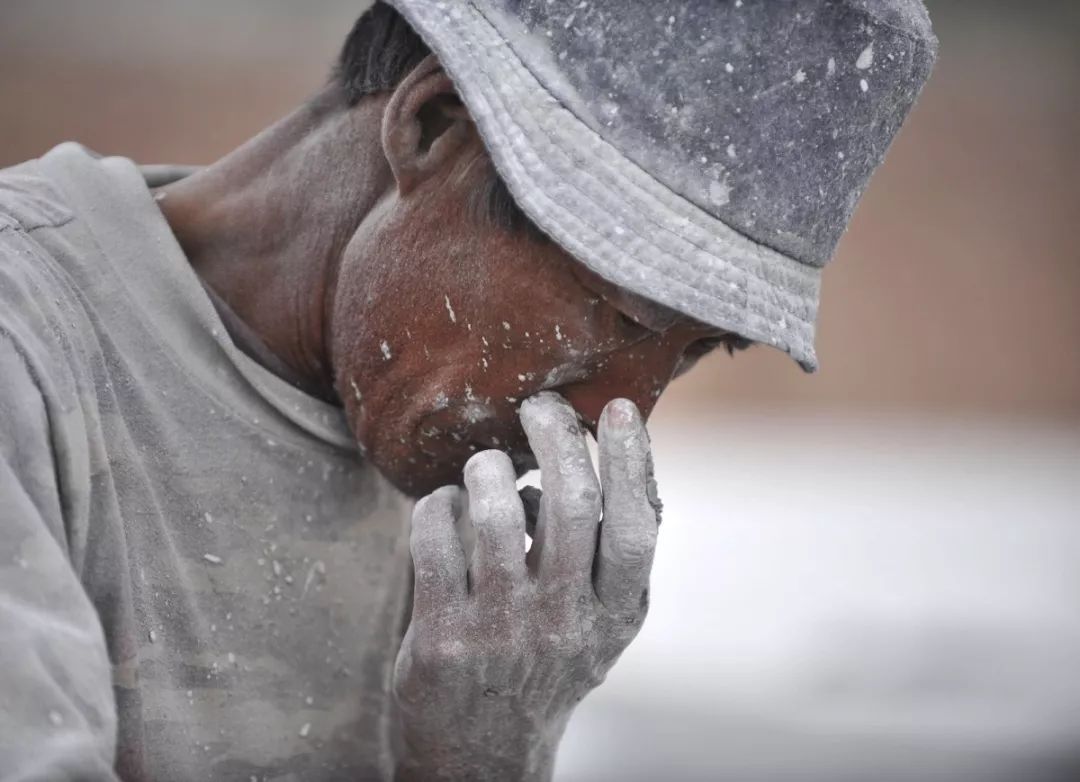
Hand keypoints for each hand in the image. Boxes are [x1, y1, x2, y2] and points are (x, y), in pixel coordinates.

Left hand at [392, 392, 660, 780]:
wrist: (484, 752)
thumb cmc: (547, 665)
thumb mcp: (603, 625)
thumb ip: (617, 555)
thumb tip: (625, 457)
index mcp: (613, 615)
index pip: (632, 527)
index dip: (629, 461)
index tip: (615, 409)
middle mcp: (564, 622)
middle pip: (568, 504)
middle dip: (554, 436)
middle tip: (538, 407)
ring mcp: (500, 630)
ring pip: (492, 512)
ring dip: (485, 467)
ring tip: (485, 464)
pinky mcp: (441, 637)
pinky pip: (434, 537)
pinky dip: (437, 504)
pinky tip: (445, 506)